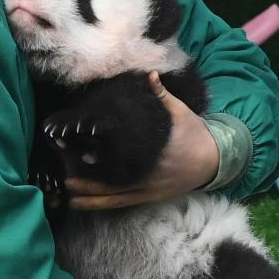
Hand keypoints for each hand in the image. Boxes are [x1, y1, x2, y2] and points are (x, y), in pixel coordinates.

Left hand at [65, 70, 219, 209]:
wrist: (214, 161)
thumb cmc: (195, 134)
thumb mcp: (181, 112)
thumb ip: (162, 95)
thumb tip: (150, 74)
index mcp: (153, 154)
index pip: (122, 157)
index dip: (101, 158)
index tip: (80, 152)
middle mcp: (148, 175)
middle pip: (112, 181)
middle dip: (87, 180)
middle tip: (63, 175)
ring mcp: (147, 189)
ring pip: (113, 197)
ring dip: (90, 197)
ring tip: (67, 194)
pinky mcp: (148, 197)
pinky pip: (121, 203)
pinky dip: (101, 205)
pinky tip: (83, 205)